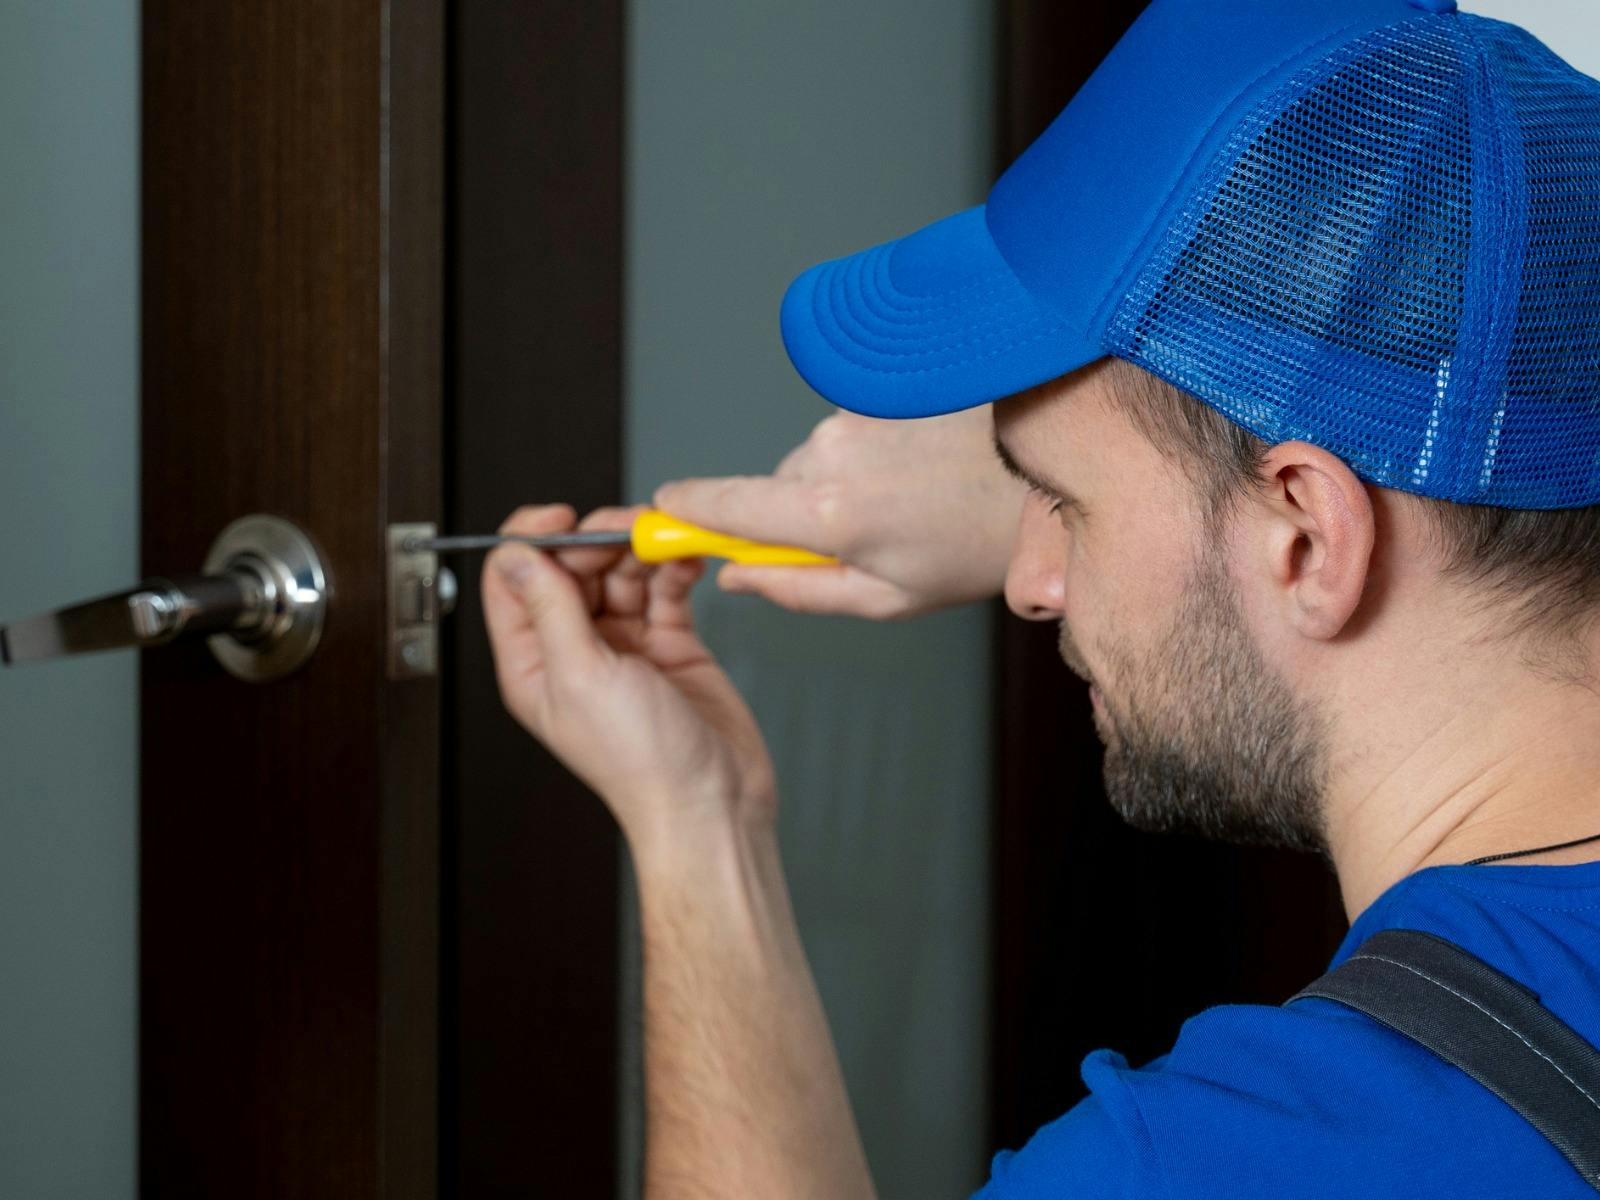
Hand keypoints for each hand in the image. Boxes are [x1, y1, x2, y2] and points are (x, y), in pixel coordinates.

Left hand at [481, 504, 776, 844]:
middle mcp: (574, 651)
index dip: (533, 540)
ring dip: (640, 548)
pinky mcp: (671, 644)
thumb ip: (550, 609)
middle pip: (572, 568)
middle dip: (598, 539)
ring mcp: (624, 646)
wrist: (712, 801)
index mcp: (534, 663)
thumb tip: (518, 556)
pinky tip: (687, 559)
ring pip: (620, 572)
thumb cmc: (642, 765)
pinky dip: (675, 567)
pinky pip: (664, 589)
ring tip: (663, 538)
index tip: (562, 517)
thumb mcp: (581, 676)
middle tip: (628, 528)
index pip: (513, 580)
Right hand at [653, 406, 1023, 618]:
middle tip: (879, 532)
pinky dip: (881, 443)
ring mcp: (858, 409)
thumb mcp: (892, 597)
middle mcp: (831, 452)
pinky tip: (930, 456)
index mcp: (829, 515)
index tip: (663, 512)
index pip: (725, 507)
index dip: (688, 511)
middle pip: (779, 486)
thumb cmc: (978, 542)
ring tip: (921, 492)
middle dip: (808, 511)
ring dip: (854, 477)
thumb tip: (737, 577)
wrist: (1055, 467)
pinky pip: (856, 422)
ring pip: (821, 454)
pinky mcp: (884, 380)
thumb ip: (801, 591)